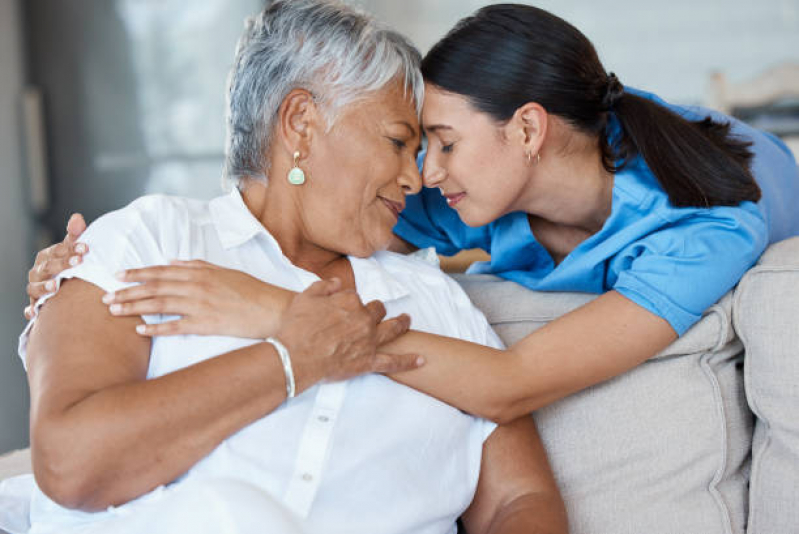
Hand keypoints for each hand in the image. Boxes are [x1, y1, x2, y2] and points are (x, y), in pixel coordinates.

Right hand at [26, 213, 87, 318]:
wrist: (67, 288)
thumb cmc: (71, 265)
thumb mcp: (75, 251)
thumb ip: (75, 236)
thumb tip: (77, 217)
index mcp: (47, 257)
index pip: (56, 250)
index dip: (70, 248)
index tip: (86, 248)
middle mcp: (38, 272)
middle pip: (46, 267)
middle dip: (61, 264)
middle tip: (78, 263)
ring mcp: (36, 288)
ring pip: (34, 287)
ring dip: (43, 287)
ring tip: (55, 287)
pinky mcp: (36, 304)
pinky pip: (31, 309)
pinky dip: (31, 311)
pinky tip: (35, 313)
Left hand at [108, 260, 286, 338]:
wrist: (274, 308)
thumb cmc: (252, 290)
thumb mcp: (225, 271)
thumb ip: (197, 265)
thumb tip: (173, 261)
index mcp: (201, 272)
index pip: (161, 271)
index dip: (138, 273)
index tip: (118, 275)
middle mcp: (197, 286)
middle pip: (154, 287)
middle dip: (127, 291)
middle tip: (105, 296)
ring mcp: (201, 305)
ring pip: (159, 305)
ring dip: (134, 307)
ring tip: (114, 311)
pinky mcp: (207, 324)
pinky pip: (176, 326)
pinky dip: (156, 328)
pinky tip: (140, 331)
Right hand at [274, 278, 423, 391]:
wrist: (295, 357)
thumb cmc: (297, 327)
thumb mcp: (305, 298)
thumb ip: (323, 286)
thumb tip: (337, 282)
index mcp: (350, 302)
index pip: (355, 298)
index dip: (349, 303)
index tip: (344, 307)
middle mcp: (364, 319)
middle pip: (378, 310)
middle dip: (378, 310)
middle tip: (378, 312)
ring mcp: (369, 341)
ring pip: (392, 329)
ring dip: (402, 324)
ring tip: (407, 320)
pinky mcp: (369, 362)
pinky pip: (393, 362)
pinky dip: (408, 361)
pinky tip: (421, 360)